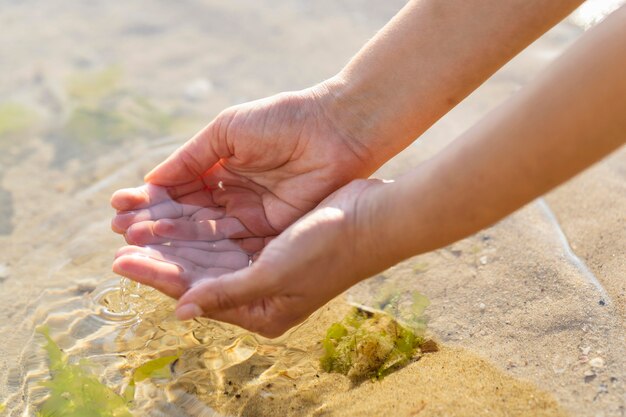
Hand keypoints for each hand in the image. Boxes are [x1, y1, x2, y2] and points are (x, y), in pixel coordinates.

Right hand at [111, 82, 377, 308]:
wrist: (336, 130)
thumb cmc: (282, 120)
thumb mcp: (227, 131)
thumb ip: (191, 158)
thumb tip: (151, 181)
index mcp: (222, 166)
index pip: (179, 189)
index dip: (151, 199)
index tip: (119, 205)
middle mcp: (234, 194)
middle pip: (188, 216)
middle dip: (154, 223)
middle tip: (120, 232)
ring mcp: (251, 215)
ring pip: (204, 234)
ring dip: (171, 240)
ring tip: (135, 244)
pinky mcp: (269, 231)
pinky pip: (230, 244)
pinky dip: (202, 250)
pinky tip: (173, 253)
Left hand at [114, 179, 382, 337]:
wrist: (374, 217)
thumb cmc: (330, 249)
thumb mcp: (276, 275)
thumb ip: (228, 293)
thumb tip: (182, 312)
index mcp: (261, 311)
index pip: (196, 295)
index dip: (157, 276)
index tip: (120, 260)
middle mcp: (259, 292)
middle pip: (197, 274)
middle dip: (160, 256)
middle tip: (119, 240)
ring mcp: (264, 266)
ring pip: (208, 253)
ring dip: (175, 239)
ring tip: (138, 226)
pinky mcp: (269, 242)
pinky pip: (225, 235)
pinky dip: (200, 225)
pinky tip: (177, 214)